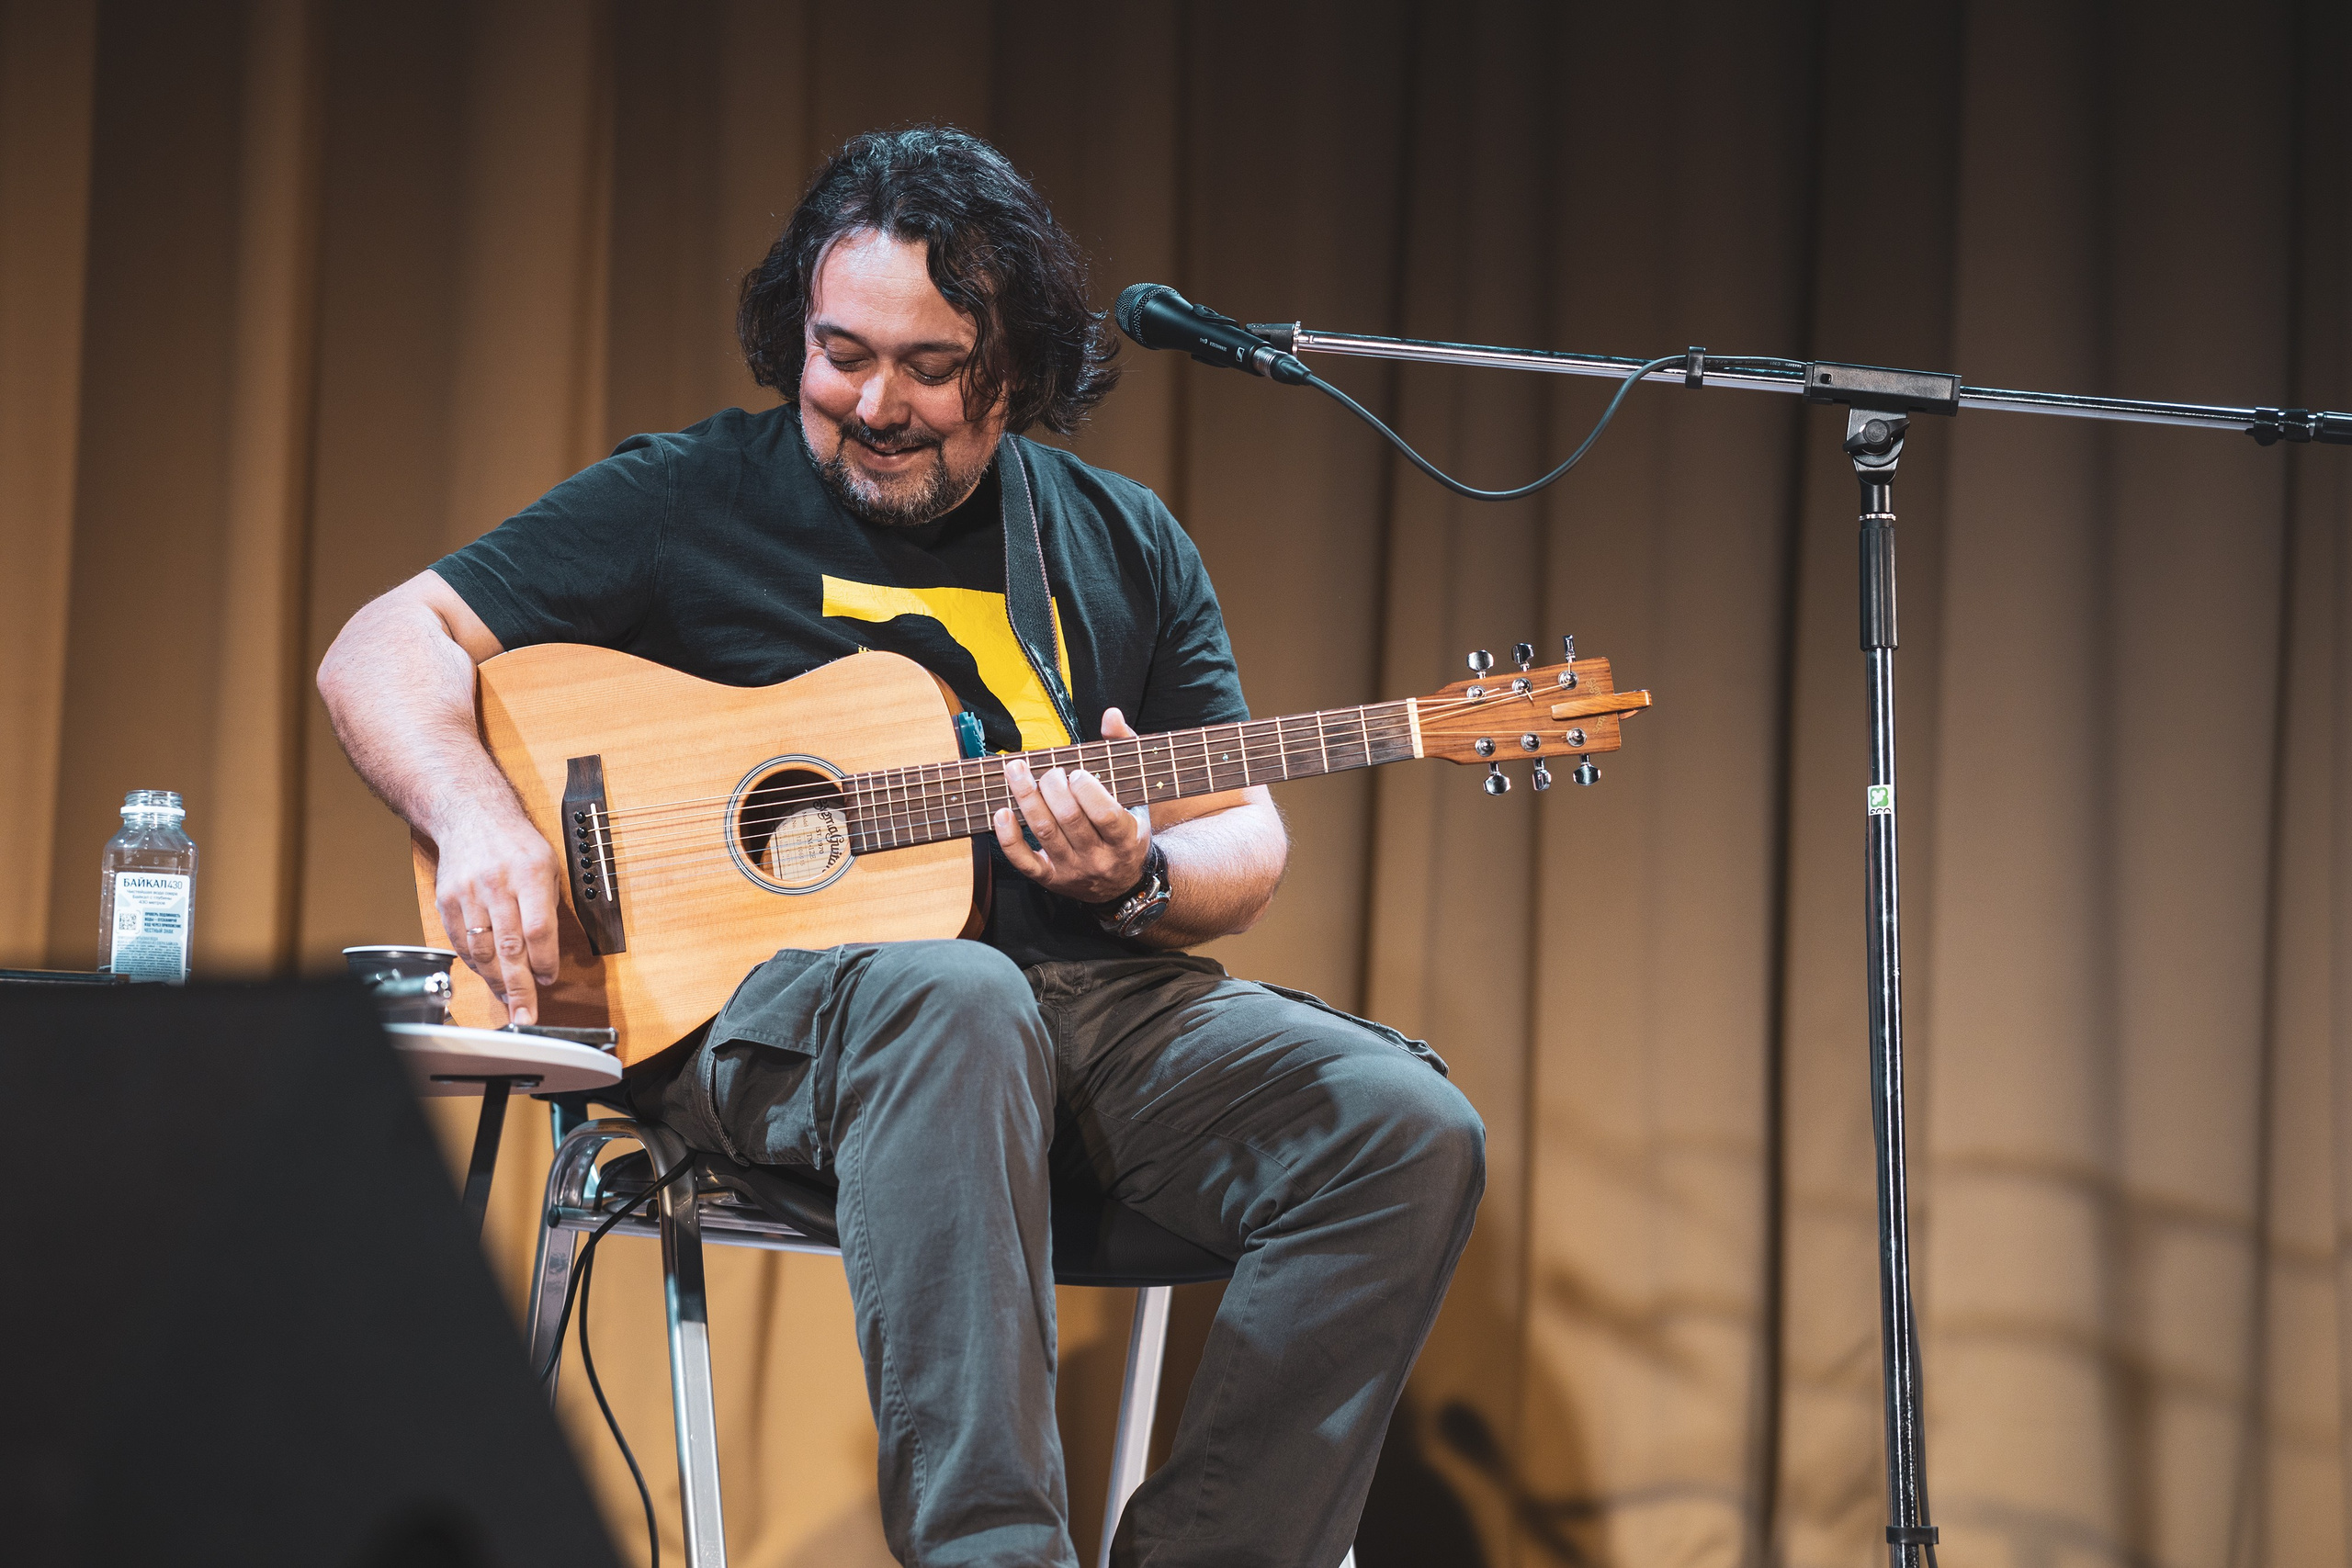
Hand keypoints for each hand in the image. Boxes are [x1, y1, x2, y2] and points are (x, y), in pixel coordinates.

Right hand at [432, 802, 561, 1025]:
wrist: (471, 815)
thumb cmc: (517, 844)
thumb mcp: (548, 865)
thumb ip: (547, 908)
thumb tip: (546, 957)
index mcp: (529, 873)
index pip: (537, 929)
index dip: (544, 961)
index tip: (548, 979)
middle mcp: (497, 884)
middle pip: (509, 947)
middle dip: (519, 987)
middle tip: (526, 1014)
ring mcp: (468, 893)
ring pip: (481, 950)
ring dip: (496, 981)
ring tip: (509, 1001)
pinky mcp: (447, 900)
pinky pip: (460, 943)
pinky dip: (475, 964)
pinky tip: (488, 976)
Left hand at [994, 707, 1151, 903]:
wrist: (1122, 884)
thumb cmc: (1128, 830)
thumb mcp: (1137, 794)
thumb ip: (1125, 750)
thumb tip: (1111, 715)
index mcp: (1126, 838)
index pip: (1105, 815)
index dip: (1087, 790)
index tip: (1077, 773)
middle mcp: (1099, 858)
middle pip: (1070, 819)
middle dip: (1053, 787)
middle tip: (1050, 771)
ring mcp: (1073, 870)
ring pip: (1044, 832)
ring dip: (1026, 797)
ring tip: (1016, 770)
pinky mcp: (1050, 878)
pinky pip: (1024, 861)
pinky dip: (1009, 837)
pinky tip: (1001, 811)